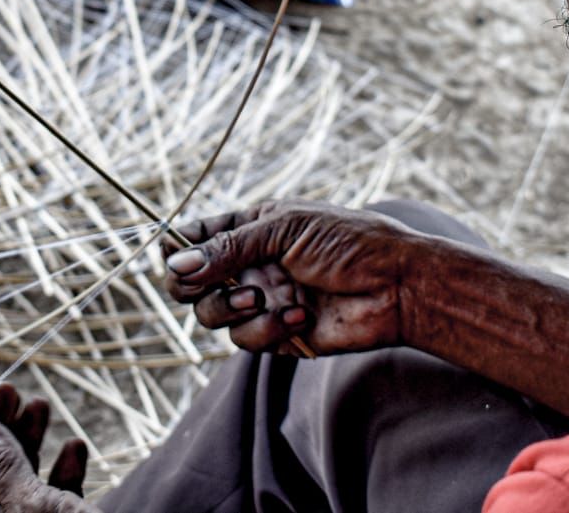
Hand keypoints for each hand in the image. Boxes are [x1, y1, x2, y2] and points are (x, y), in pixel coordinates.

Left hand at [0, 384, 93, 512]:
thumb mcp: (30, 500)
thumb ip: (1, 466)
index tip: (1, 392)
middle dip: (4, 426)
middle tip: (15, 392)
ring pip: (24, 476)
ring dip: (33, 438)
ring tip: (41, 406)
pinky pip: (55, 493)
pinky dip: (64, 468)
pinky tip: (75, 447)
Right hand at [162, 200, 420, 355]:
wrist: (397, 287)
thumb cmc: (349, 243)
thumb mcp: (285, 229)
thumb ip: (229, 248)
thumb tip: (176, 265)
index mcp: (251, 228)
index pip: (196, 237)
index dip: (176, 248)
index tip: (170, 256)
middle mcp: (250, 265)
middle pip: (190, 282)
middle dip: (193, 286)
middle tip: (204, 284)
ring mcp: (261, 300)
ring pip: (212, 315)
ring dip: (230, 308)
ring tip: (260, 297)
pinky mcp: (277, 334)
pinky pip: (246, 340)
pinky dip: (267, 328)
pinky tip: (300, 315)